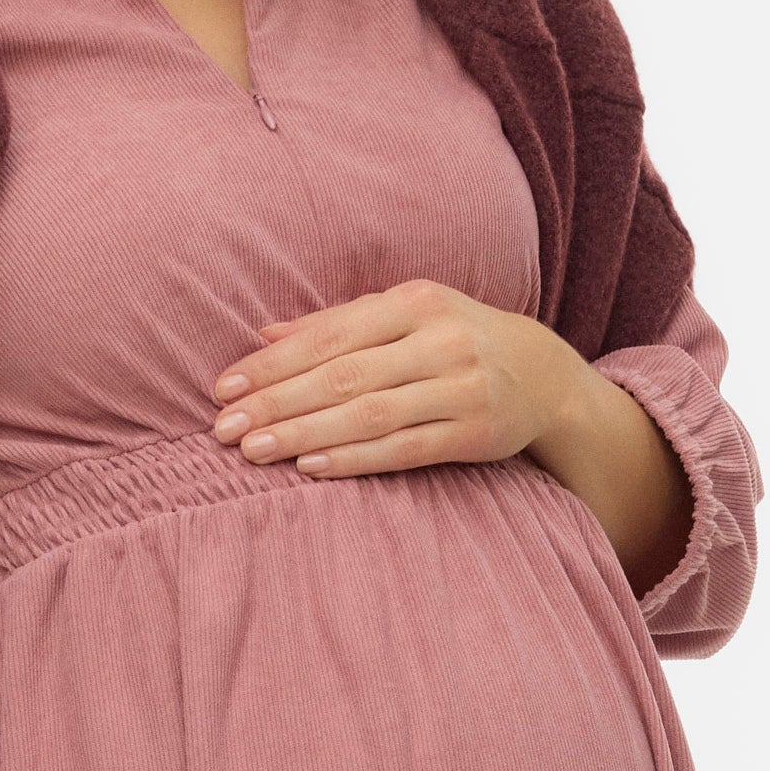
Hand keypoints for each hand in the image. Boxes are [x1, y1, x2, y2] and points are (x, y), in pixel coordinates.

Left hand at [207, 280, 588, 477]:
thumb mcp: (403, 314)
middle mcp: (438, 341)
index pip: (329, 336)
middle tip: (225, 429)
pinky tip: (312, 468)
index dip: (273, 364)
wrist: (544, 373)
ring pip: (370, 414)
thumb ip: (335, 324)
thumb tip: (262, 335)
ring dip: (306, 434)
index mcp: (414, 302)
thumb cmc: (455, 338)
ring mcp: (460, 388)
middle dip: (277, 403)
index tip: (225, 388)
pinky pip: (405, 449)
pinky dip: (356, 459)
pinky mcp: (475, 434)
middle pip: (343, 376)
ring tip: (255, 452)